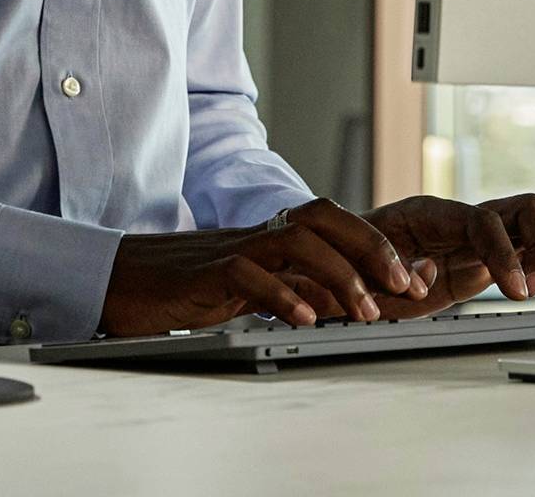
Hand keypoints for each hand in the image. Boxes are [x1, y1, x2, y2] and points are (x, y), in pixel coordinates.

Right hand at [100, 197, 430, 336]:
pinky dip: (282, 293)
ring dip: (338, 273)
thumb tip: (342, 300)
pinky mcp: (208, 271)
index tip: (411, 278)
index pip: (334, 224)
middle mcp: (260, 234)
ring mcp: (234, 249)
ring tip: (362, 310)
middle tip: (401, 285)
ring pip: (296, 241)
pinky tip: (304, 316)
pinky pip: (250, 273)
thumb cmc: (188, 283)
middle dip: (370, 247)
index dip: (376, 245)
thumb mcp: (251, 285)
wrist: (123, 279)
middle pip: (324, 218)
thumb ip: (292, 286)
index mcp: (273, 237)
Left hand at [352, 194, 534, 318]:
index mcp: (429, 214)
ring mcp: (477, 239)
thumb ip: (386, 268)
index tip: (516, 290)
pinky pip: (529, 255)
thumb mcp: (357, 264)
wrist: (340, 261)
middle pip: (524, 208)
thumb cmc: (345, 258)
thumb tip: (419, 279)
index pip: (481, 221)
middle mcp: (460, 219)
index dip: (503, 252)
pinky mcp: (483, 263)